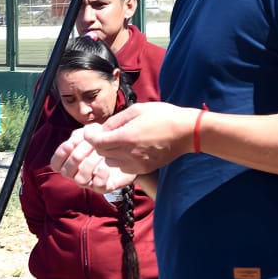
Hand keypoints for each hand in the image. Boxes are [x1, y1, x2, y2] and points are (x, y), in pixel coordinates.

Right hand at [50, 129, 136, 193]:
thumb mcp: (90, 133)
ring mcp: (90, 182)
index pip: (56, 164)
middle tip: (89, 145)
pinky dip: (101, 175)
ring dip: (89, 164)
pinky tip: (106, 165)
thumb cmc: (104, 141)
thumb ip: (79, 135)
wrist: (126, 150)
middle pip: (67, 172)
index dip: (60, 155)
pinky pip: (98, 186)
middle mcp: (77, 174)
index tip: (69, 144)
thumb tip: (74, 140)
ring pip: (81, 179)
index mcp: (70, 162)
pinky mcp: (104, 187)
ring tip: (99, 153)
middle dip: (76, 157)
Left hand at [80, 102, 196, 174]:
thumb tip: (101, 129)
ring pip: (111, 162)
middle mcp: (129, 154)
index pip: (97, 143)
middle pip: (102, 153)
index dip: (90, 136)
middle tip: (107, 133)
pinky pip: (123, 168)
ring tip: (120, 141)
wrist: (186, 132)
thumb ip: (115, 121)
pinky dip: (121, 160)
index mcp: (126, 138)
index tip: (92, 130)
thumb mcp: (136, 110)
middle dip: (101, 143)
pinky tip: (130, 150)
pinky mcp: (144, 169)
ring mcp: (137, 164)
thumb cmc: (163, 116)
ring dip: (111, 152)